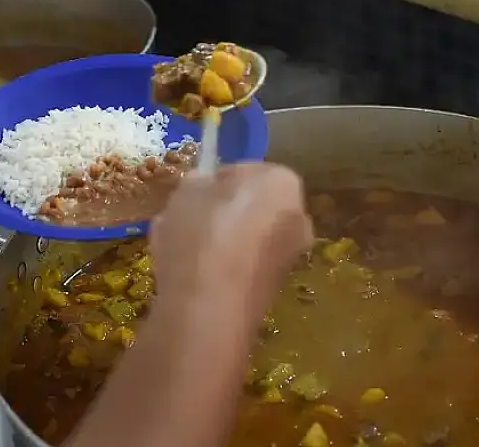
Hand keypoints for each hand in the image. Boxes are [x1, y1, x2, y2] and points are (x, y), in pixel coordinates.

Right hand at [149, 163, 313, 315]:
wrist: (208, 309)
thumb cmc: (200, 234)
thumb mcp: (187, 190)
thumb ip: (199, 182)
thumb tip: (205, 187)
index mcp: (283, 182)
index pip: (244, 170)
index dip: (214, 181)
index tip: (191, 194)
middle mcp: (298, 217)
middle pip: (249, 206)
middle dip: (219, 211)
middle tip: (184, 219)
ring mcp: (289, 256)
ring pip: (244, 237)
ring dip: (217, 240)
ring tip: (179, 250)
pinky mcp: (272, 289)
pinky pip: (241, 265)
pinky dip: (220, 266)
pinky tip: (190, 276)